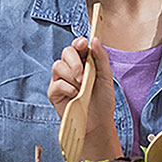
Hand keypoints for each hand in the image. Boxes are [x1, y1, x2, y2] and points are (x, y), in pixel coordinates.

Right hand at [47, 36, 122, 161]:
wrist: (98, 122)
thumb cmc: (103, 99)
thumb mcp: (106, 77)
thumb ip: (101, 58)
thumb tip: (94, 39)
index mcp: (83, 62)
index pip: (77, 46)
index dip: (78, 42)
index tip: (83, 44)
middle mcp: (70, 68)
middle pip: (65, 53)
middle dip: (75, 62)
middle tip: (84, 75)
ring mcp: (60, 80)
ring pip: (58, 66)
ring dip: (72, 75)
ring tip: (81, 87)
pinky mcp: (54, 93)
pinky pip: (57, 83)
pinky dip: (67, 88)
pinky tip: (75, 95)